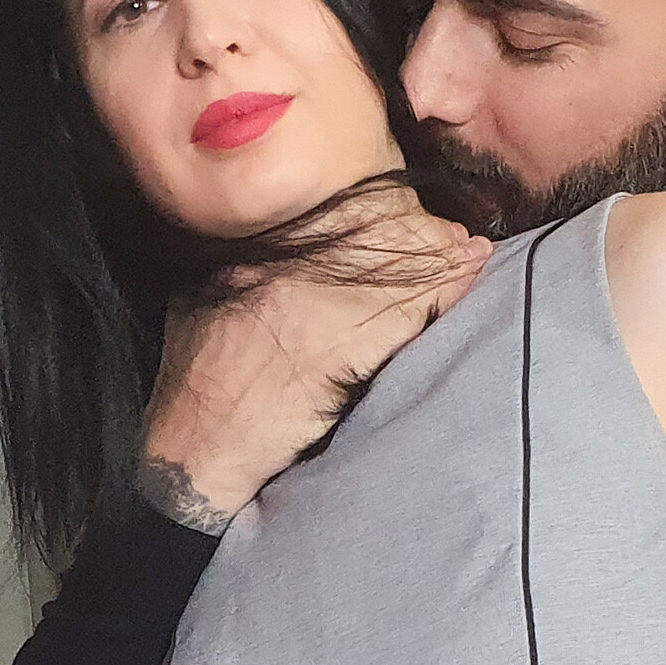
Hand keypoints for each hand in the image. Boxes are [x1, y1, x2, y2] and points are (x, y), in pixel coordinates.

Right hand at [136, 205, 490, 532]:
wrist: (194, 452)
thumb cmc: (197, 384)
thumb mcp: (202, 306)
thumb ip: (245, 270)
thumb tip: (282, 247)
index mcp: (254, 258)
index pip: (334, 216)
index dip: (382, 212)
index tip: (409, 212)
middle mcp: (284, 273)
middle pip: (370, 233)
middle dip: (419, 231)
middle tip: (455, 237)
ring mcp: (312, 311)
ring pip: (394, 268)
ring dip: (441, 258)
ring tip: (471, 253)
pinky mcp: (336, 352)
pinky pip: (403, 310)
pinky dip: (442, 291)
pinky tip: (467, 276)